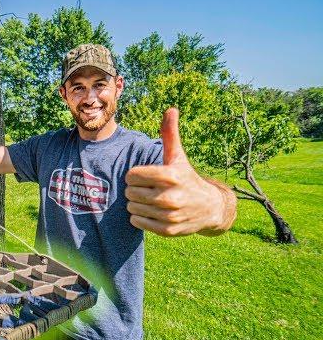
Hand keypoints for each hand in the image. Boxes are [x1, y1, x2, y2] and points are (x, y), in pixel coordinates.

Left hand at [125, 107, 225, 235]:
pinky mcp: (167, 230)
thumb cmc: (186, 178)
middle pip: (130, 192)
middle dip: (136, 189)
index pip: (132, 175)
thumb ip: (170, 134)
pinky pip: (137, 222)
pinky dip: (140, 217)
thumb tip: (170, 109)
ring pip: (132, 207)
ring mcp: (169, 215)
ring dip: (137, 204)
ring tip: (151, 200)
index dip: (135, 175)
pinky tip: (152, 212)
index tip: (146, 176)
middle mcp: (170, 197)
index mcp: (170, 175)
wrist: (209, 208)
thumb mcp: (178, 157)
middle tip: (149, 189)